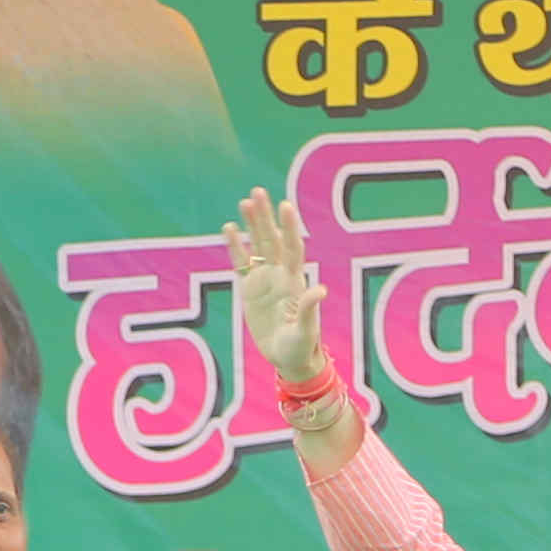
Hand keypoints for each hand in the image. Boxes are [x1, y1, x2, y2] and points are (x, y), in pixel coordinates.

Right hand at [222, 190, 327, 384]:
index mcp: (294, 282)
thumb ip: (309, 310)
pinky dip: (235, 246)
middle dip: (266, 217)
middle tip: (258, 192)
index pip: (292, 248)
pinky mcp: (250, 289)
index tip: (286, 206)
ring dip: (252, 225)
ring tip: (245, 202)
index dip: (289, 227)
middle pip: (272, 240)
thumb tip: (321, 290)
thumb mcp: (305, 332)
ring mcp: (264, 280)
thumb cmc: (300, 347)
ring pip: (257, 246)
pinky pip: (241, 263)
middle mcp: (280, 275)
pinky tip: (229, 228)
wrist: (289, 358)